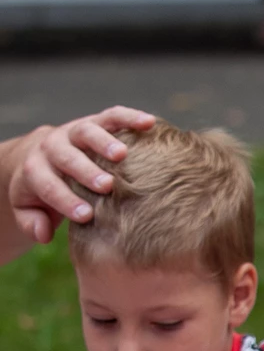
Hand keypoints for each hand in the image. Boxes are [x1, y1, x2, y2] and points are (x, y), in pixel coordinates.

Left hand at [9, 107, 155, 243]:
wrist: (42, 154)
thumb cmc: (43, 189)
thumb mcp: (27, 207)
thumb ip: (30, 222)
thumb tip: (44, 234)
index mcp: (35, 169)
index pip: (47, 184)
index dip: (65, 199)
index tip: (86, 216)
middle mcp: (53, 146)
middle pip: (66, 155)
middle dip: (86, 170)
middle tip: (105, 185)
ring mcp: (75, 131)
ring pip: (87, 130)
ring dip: (104, 142)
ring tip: (122, 155)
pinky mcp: (96, 121)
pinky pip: (112, 116)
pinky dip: (130, 117)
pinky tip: (149, 123)